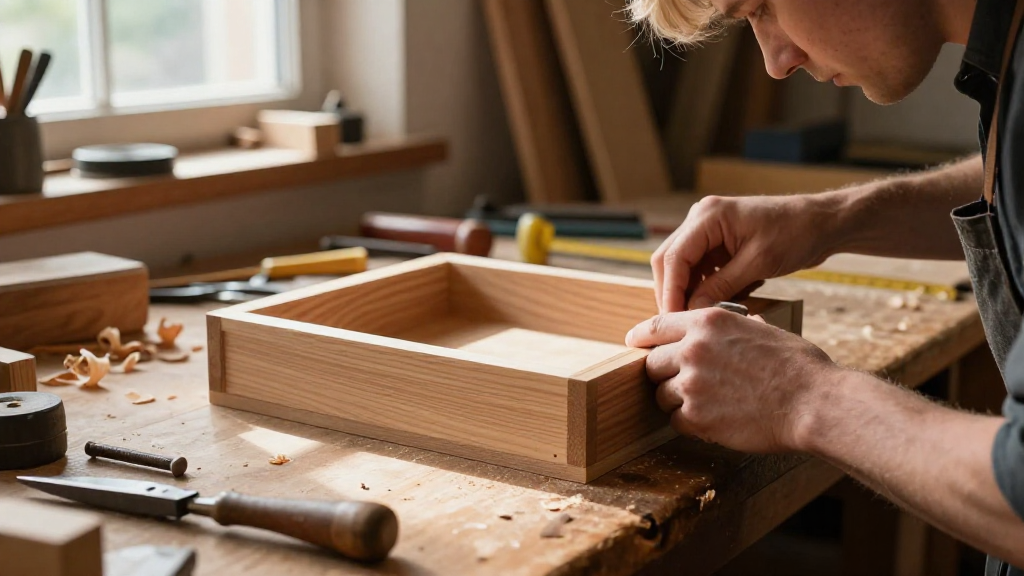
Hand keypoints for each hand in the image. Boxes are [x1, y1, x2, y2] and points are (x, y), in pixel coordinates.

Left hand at [625, 307, 840, 452]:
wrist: (813, 403)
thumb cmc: (798, 366)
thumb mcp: (762, 329)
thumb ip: (734, 327)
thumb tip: (732, 327)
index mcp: (708, 322)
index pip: (656, 326)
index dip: (641, 336)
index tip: (632, 342)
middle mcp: (693, 350)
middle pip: (651, 363)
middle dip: (662, 373)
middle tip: (679, 382)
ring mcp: (691, 384)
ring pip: (661, 394)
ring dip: (676, 400)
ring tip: (705, 404)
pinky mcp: (696, 417)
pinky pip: (675, 420)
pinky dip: (688, 423)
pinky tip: (712, 421)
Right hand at [653, 194, 840, 312]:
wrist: (822, 223)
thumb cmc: (796, 233)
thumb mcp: (758, 263)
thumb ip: (721, 286)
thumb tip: (692, 311)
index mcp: (708, 216)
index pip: (673, 257)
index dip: (670, 291)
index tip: (673, 319)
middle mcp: (701, 219)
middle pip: (670, 261)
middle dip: (674, 293)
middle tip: (682, 323)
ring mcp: (708, 230)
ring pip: (683, 267)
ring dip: (690, 292)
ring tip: (704, 315)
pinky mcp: (718, 243)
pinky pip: (700, 269)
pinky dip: (706, 288)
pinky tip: (722, 301)